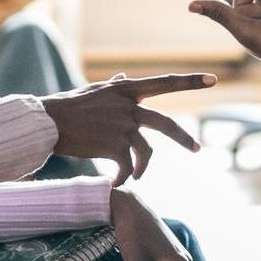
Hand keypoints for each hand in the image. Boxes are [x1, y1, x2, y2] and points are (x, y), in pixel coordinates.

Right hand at [38, 75, 207, 184]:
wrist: (47, 122)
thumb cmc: (68, 107)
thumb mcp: (94, 91)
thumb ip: (114, 86)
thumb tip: (125, 76)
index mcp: (126, 90)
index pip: (165, 82)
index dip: (191, 82)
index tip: (214, 79)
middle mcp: (128, 106)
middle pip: (166, 123)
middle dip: (184, 138)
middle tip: (198, 149)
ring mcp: (122, 126)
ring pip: (147, 150)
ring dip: (144, 167)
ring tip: (138, 175)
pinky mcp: (113, 146)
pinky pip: (127, 166)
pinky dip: (125, 177)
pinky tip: (117, 184)